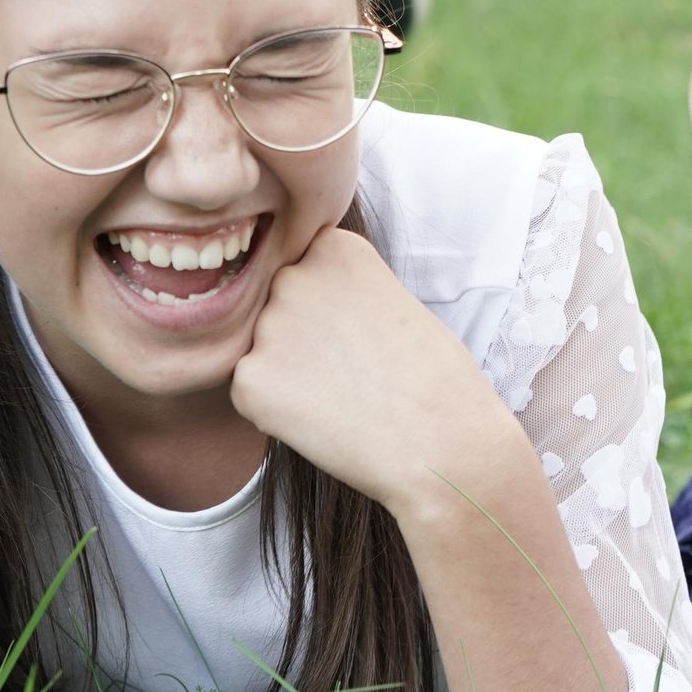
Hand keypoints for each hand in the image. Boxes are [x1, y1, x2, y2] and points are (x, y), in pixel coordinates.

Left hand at [232, 224, 526, 514]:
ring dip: (288, 374)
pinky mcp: (249, 380)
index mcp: (334, 247)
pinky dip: (276, 411)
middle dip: (301, 336)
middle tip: (351, 372)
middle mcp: (294, 276)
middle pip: (277, 305)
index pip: (304, 269)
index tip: (362, 334)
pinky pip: (250, 392)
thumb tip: (301, 312)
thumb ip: (342, 292)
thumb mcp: (395, 302)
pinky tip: (323, 421)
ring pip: (261, 350)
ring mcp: (267, 328)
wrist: (442, 444)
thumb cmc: (437, 380)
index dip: (330, 308)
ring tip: (342, 399)